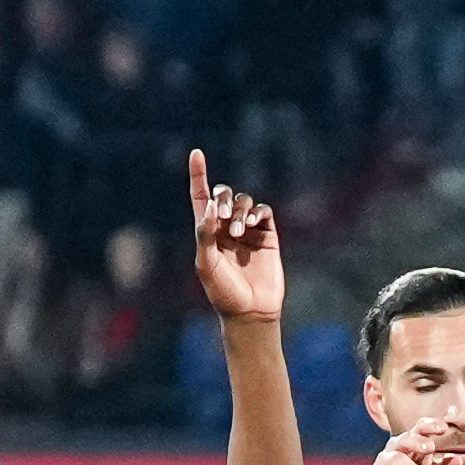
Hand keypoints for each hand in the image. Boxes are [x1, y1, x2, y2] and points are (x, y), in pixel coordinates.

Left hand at [183, 154, 282, 327]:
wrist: (251, 312)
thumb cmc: (223, 292)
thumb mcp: (206, 265)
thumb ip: (205, 234)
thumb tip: (210, 205)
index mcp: (206, 232)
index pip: (201, 196)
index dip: (199, 174)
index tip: (197, 153)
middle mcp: (226, 227)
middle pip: (223, 195)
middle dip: (223, 199)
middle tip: (223, 218)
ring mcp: (248, 231)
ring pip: (244, 202)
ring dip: (240, 212)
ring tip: (239, 233)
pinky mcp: (268, 236)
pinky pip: (263, 212)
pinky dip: (257, 213)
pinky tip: (253, 225)